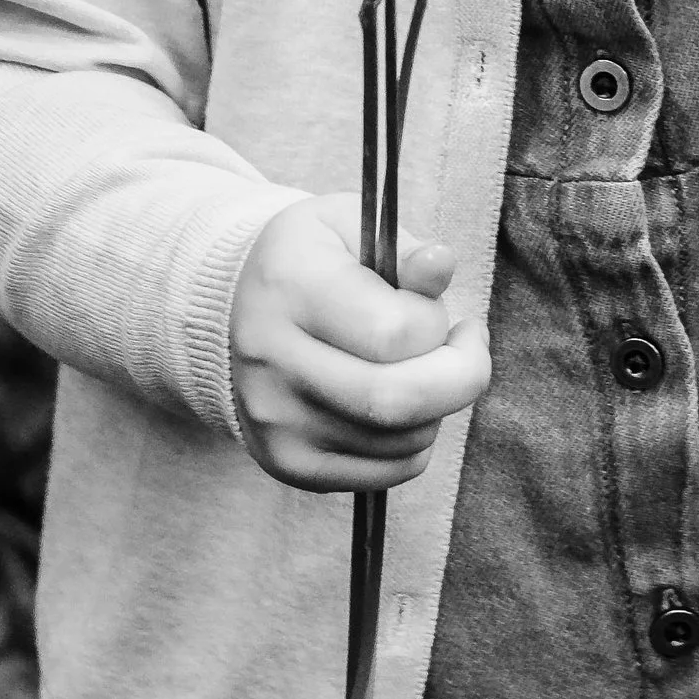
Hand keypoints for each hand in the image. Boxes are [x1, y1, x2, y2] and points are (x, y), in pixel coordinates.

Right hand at [229, 197, 491, 493]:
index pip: (394, 332)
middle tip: (468, 347)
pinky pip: (387, 472)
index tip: (440, 307)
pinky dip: (414, 442)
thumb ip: (403, 249)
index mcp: (290, 287)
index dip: (437, 322)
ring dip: (438, 408)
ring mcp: (276, 421)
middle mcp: (273, 361)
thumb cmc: (309, 262)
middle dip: (462, 377)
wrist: (231, 313)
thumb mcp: (349, 226)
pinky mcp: (287, 463)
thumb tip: (440, 264)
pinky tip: (399, 404)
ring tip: (423, 368)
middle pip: (398, 400)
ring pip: (402, 441)